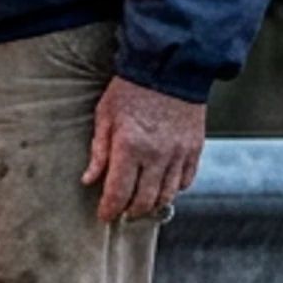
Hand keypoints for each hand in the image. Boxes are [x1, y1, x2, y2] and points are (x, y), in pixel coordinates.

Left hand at [82, 77, 205, 222]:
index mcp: (129, 147)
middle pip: (144, 201)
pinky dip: (173, 189)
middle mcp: (156, 155)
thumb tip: (88, 180)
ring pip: (166, 195)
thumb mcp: (105, 115)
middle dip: (130, 212)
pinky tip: (161, 187)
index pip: (118, 193)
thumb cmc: (131, 89)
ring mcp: (179, 153)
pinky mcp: (194, 149)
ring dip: (152, 205)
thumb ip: (98, 151)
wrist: (169, 67)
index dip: (109, 210)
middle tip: (121, 213)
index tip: (103, 216)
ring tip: (140, 205)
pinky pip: (186, 180)